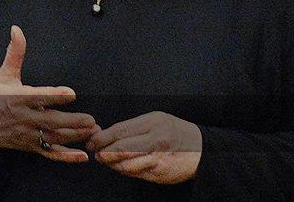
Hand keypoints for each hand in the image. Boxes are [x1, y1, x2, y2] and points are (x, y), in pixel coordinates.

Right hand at [0, 25, 99, 162]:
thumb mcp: (2, 74)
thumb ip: (15, 53)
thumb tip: (16, 29)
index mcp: (17, 98)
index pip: (38, 96)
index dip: (55, 95)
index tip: (71, 93)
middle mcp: (23, 117)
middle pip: (50, 121)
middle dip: (71, 122)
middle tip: (91, 120)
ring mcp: (27, 134)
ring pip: (53, 138)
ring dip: (74, 137)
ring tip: (93, 133)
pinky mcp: (30, 146)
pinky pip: (49, 153)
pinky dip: (66, 157)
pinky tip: (82, 157)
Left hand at [86, 111, 201, 183]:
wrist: (201, 150)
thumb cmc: (174, 131)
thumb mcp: (155, 119)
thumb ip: (132, 126)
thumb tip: (106, 134)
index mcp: (152, 123)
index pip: (120, 131)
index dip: (102, 138)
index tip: (92, 141)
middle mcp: (155, 141)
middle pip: (120, 149)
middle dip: (103, 152)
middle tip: (96, 152)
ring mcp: (158, 159)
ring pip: (126, 164)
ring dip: (111, 163)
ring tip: (105, 159)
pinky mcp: (159, 174)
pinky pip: (135, 174)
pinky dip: (124, 170)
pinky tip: (120, 165)